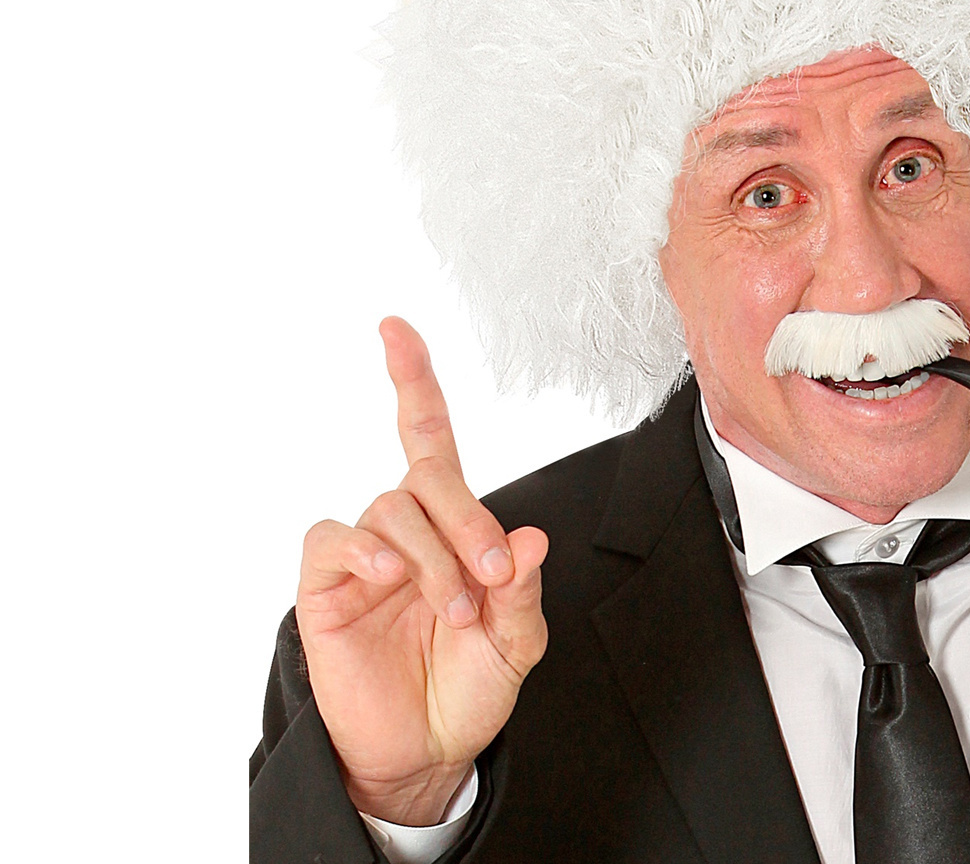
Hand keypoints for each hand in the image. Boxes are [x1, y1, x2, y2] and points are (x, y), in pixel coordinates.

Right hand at [296, 317, 548, 824]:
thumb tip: (530, 538)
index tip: (394, 329)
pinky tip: (388, 577)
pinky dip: (365, 548)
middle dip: (466, 515)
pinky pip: (334, 538)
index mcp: (451, 526)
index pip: (430, 437)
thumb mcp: (517, 642)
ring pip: (392, 510)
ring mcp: (363, 555)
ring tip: (454, 614)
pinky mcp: (326, 585)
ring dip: (432, 558)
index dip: (413, 381)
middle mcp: (405, 529)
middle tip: (490, 571)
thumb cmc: (468, 688)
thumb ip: (522, 589)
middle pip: (427, 474)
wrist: (424, 753)